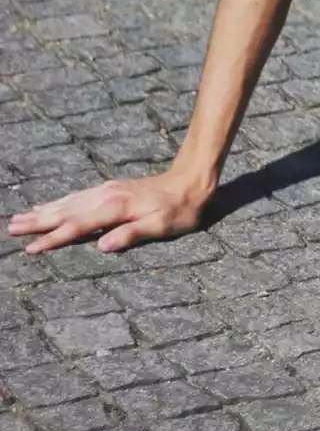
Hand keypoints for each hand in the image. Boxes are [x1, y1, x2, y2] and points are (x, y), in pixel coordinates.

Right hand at [7, 169, 209, 254]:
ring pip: (67, 203)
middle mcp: (105, 197)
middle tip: (10, 229)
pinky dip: (59, 202)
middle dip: (37, 222)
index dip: (53, 239)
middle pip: (64, 212)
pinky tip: (49, 206)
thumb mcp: (162, 225)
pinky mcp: (110, 189)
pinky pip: (77, 196)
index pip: (76, 227)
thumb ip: (131, 235)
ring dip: (43, 211)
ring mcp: (106, 191)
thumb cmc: (180, 209)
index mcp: (114, 208)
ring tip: (20, 218)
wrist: (191, 180)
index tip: (31, 249)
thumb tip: (101, 247)